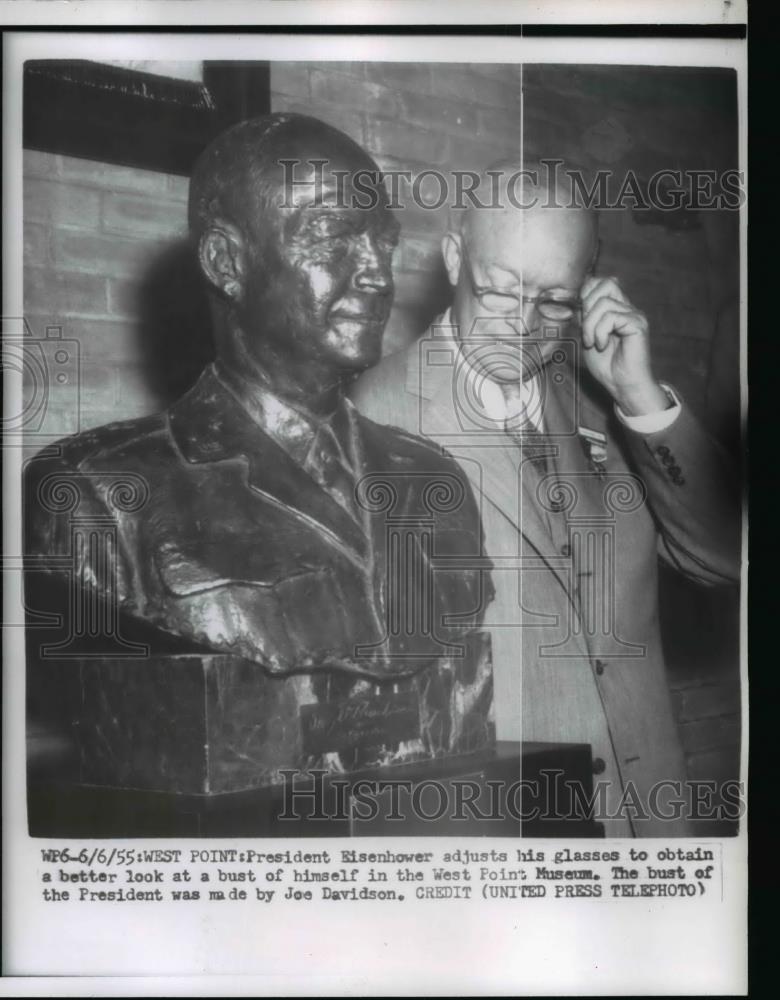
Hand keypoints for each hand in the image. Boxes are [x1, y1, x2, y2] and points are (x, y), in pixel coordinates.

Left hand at [580, 276, 667, 415]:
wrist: (621, 384)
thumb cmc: (606, 365)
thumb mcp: (587, 337)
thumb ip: (584, 317)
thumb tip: (578, 300)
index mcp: (615, 308)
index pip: (601, 282)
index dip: (586, 293)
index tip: (580, 315)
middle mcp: (627, 308)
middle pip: (606, 284)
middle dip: (588, 306)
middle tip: (587, 329)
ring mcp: (633, 315)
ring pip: (604, 303)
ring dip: (590, 325)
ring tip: (593, 343)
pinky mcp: (637, 324)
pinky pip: (611, 317)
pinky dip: (600, 332)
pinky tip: (602, 345)